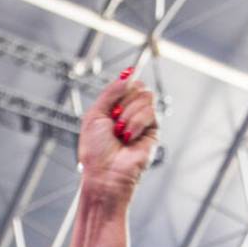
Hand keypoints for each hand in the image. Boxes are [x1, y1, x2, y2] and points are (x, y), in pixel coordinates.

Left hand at [78, 71, 157, 201]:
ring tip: (119, 133)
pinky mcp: (153, 130)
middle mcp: (129, 113)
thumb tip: (128, 73)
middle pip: (138, 86)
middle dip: (123, 103)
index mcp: (114, 108)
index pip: (126, 83)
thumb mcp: (94, 115)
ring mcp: (142, 121)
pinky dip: (135, 124)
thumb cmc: (95, 151)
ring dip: (127, 116)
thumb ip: (111, 92)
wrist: (105, 173)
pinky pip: (150, 112)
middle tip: (113, 121)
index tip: (111, 105)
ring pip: (145, 97)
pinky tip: (128, 137)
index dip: (121, 88)